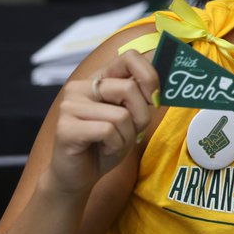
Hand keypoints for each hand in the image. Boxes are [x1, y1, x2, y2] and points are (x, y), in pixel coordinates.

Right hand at [50, 50, 158, 194]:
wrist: (79, 176)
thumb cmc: (107, 144)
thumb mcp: (132, 117)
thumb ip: (142, 96)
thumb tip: (168, 77)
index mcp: (99, 80)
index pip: (130, 57)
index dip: (150, 76)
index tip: (154, 98)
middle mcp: (81, 87)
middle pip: (129, 88)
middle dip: (141, 115)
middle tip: (132, 131)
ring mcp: (70, 106)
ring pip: (121, 114)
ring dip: (127, 135)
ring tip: (113, 142)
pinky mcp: (65, 127)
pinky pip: (108, 131)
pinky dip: (115, 145)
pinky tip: (103, 149)